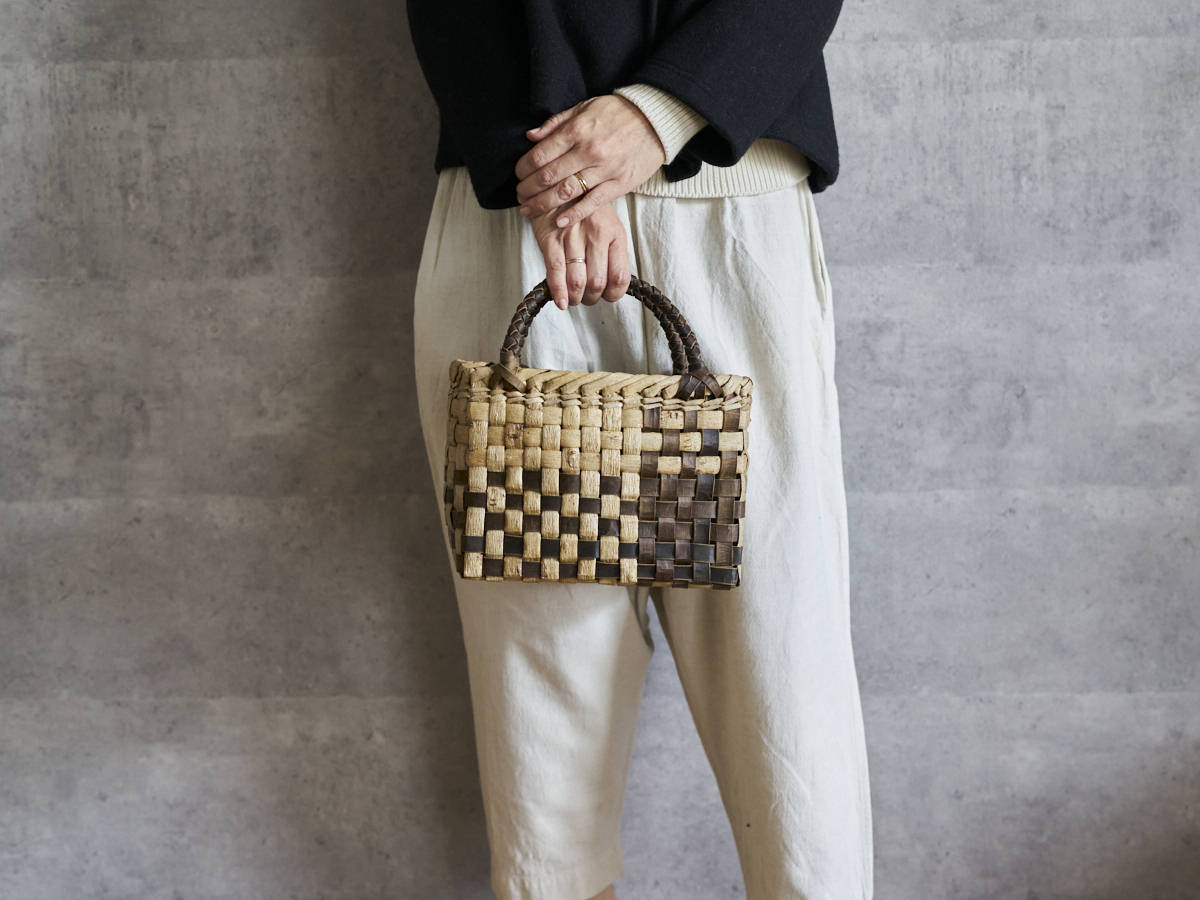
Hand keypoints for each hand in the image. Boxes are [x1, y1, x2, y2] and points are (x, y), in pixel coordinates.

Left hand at [515, 94, 666, 231]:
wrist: (656, 120)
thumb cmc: (618, 113)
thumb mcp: (585, 107)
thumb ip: (557, 123)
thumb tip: (531, 137)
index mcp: (577, 130)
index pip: (540, 155)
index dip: (523, 168)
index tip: (518, 175)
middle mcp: (588, 151)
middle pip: (548, 176)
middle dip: (527, 189)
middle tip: (519, 196)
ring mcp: (604, 170)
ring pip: (565, 192)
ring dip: (543, 204)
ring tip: (529, 210)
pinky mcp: (619, 184)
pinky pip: (592, 203)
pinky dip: (574, 214)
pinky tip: (559, 222)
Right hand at [527, 200, 631, 309]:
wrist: (559, 184)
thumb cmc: (585, 209)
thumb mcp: (608, 225)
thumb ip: (613, 252)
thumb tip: (613, 285)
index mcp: (614, 233)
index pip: (620, 276)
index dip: (614, 294)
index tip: (607, 296)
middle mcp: (596, 234)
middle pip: (597, 282)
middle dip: (592, 298)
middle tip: (587, 298)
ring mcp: (572, 236)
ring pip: (577, 281)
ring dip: (576, 298)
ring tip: (574, 298)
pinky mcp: (550, 238)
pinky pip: (556, 271)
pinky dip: (558, 292)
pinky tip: (561, 301)